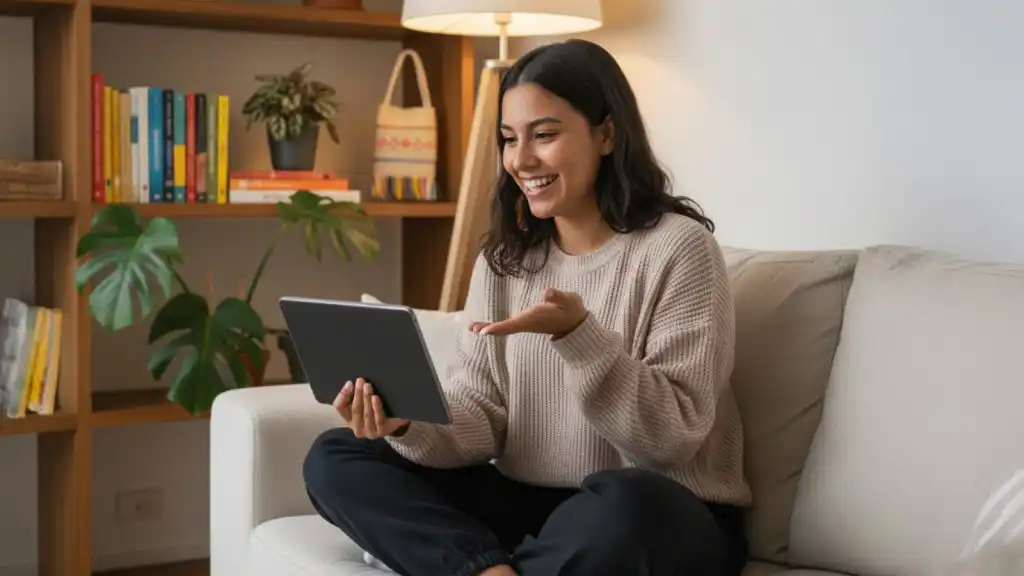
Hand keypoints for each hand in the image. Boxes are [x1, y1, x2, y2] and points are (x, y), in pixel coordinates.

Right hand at [334, 377, 409, 437]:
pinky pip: (378, 419)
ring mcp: (369, 432)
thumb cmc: (376, 411)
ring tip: (368, 386)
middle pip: (355, 409)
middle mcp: (356, 428)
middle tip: (360, 381)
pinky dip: (376, 407)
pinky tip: (376, 398)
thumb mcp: (363, 404)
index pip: (339, 408)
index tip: (350, 383)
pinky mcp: (381, 432)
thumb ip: (356, 396)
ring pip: (366, 413)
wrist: (394, 424)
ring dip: (366, 398)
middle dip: (357, 394)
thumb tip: (351, 382)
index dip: (342, 395)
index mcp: (349, 420)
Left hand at [472, 288, 587, 338]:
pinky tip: (487, 325)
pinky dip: (496, 326)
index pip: (513, 324)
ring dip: (489, 327)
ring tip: (473, 326)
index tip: (484, 331)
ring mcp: (526, 324)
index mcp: (534, 319)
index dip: (498, 327)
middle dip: (489, 328)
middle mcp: (528, 324)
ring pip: (505, 328)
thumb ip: (558, 296)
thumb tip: (547, 292)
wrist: (576, 322)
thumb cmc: (571, 309)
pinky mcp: (527, 322)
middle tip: (472, 327)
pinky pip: (508, 326)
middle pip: (505, 328)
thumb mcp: (568, 301)